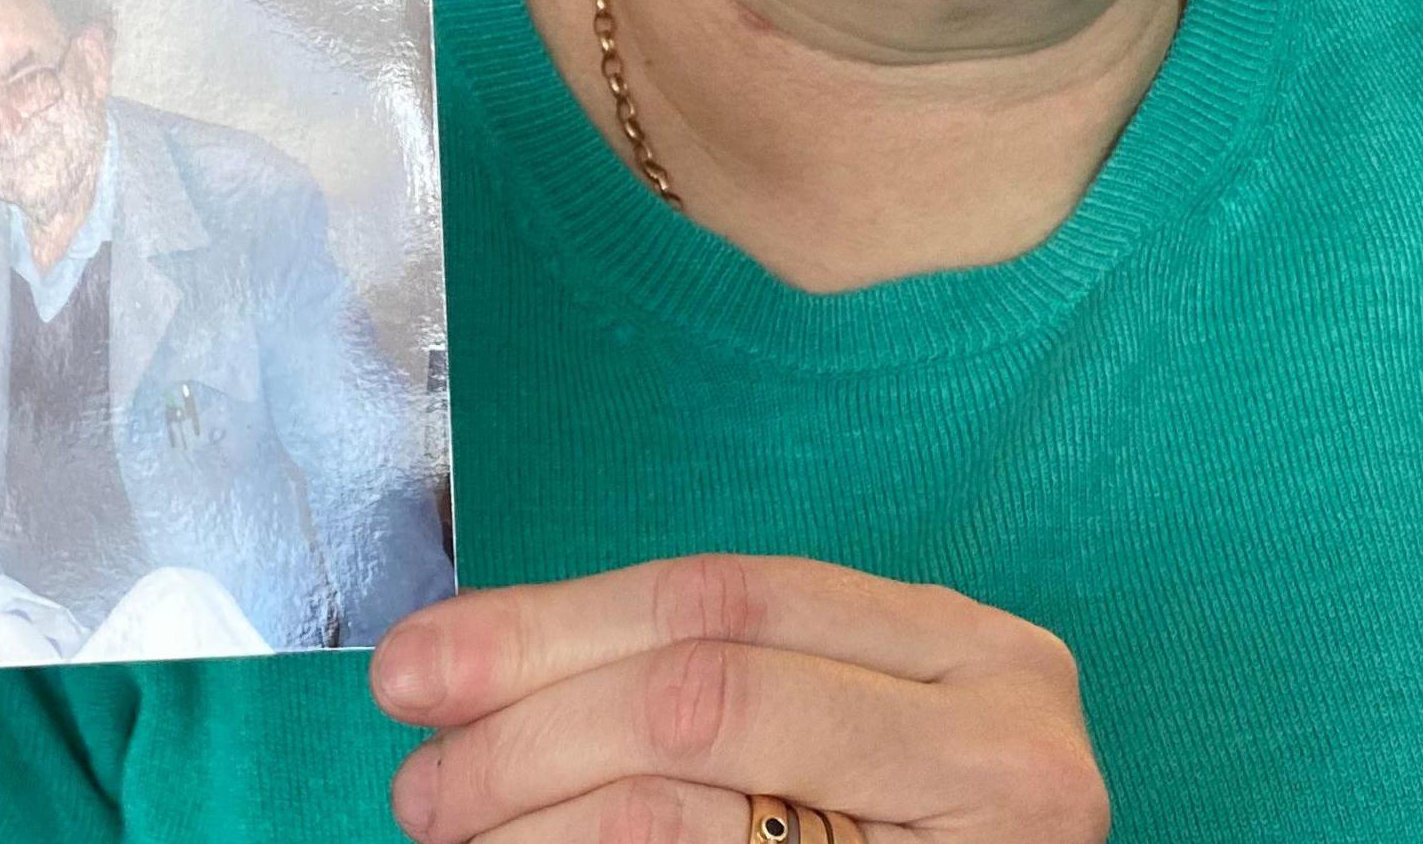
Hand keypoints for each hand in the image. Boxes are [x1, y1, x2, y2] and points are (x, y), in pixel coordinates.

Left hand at [371, 555, 1106, 843]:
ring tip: (457, 831)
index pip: (722, 601)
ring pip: (681, 807)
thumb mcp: (851, 732)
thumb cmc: (913, 837)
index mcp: (973, 653)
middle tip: (422, 779)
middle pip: (696, 692)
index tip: (421, 664)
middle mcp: (1001, 740)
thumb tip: (478, 662)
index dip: (551, 625)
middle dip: (525, 724)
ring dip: (533, 815)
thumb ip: (718, 680)